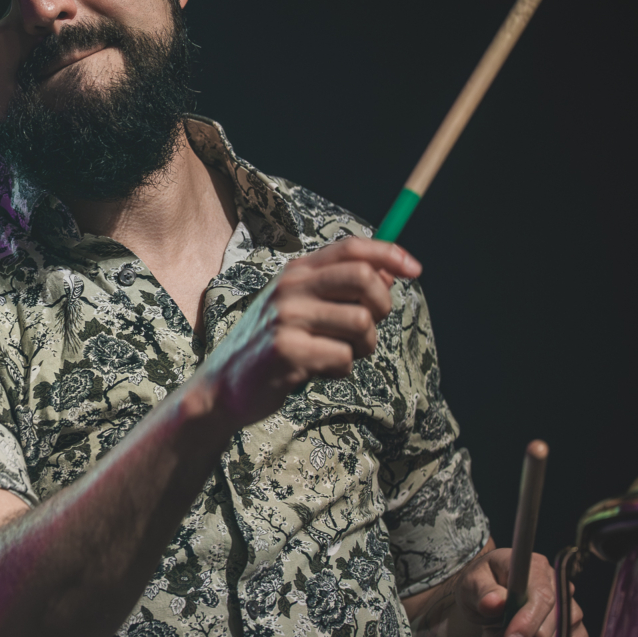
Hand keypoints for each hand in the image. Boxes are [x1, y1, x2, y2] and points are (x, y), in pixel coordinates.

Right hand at [190, 237, 421, 430]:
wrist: (222, 388)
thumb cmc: (269, 347)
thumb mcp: (299, 307)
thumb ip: (339, 287)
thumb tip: (390, 271)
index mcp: (296, 272)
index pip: (351, 248)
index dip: (389, 254)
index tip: (415, 270)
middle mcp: (290, 288)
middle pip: (365, 279)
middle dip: (383, 307)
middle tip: (369, 330)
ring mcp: (287, 318)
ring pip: (362, 323)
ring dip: (363, 348)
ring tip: (338, 356)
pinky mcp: (288, 351)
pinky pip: (344, 358)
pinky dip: (340, 371)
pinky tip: (317, 372)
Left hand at [457, 547, 588, 636]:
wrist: (491, 594)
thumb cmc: (483, 585)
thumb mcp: (472, 583)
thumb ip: (481, 592)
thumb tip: (493, 603)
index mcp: (536, 569)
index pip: (542, 598)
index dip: (528, 623)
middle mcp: (561, 589)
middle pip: (546, 632)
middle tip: (491, 633)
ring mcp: (572, 613)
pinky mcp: (575, 635)